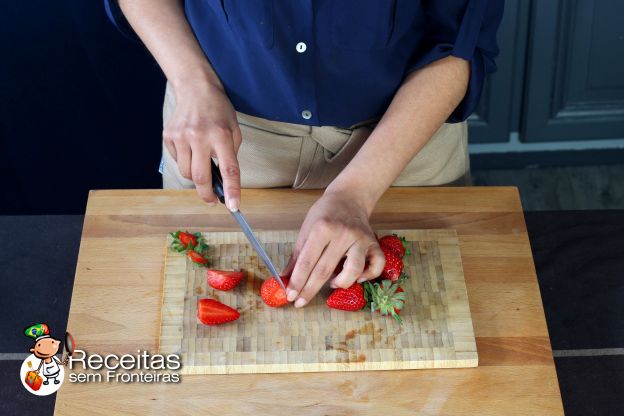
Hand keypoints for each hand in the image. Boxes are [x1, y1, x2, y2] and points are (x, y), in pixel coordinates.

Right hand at [163, 79, 241, 210]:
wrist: (195, 88)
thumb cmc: (219, 111)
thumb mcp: (234, 130)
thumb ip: (230, 154)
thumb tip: (223, 182)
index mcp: (221, 135)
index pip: (228, 168)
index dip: (232, 190)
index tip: (233, 206)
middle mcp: (199, 136)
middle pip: (200, 177)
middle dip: (207, 194)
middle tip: (212, 200)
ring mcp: (181, 136)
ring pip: (187, 173)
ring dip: (196, 176)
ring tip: (202, 162)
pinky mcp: (168, 137)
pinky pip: (178, 161)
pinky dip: (186, 162)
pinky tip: (191, 148)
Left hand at [283, 190, 384, 306]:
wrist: (349, 198)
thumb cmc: (324, 214)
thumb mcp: (306, 229)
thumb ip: (297, 255)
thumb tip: (285, 278)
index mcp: (322, 228)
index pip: (307, 261)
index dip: (298, 281)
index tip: (290, 296)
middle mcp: (343, 234)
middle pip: (325, 270)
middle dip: (310, 290)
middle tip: (300, 303)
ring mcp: (360, 239)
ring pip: (353, 270)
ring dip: (340, 283)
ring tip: (332, 284)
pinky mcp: (374, 244)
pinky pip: (377, 266)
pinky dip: (368, 276)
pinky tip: (357, 278)